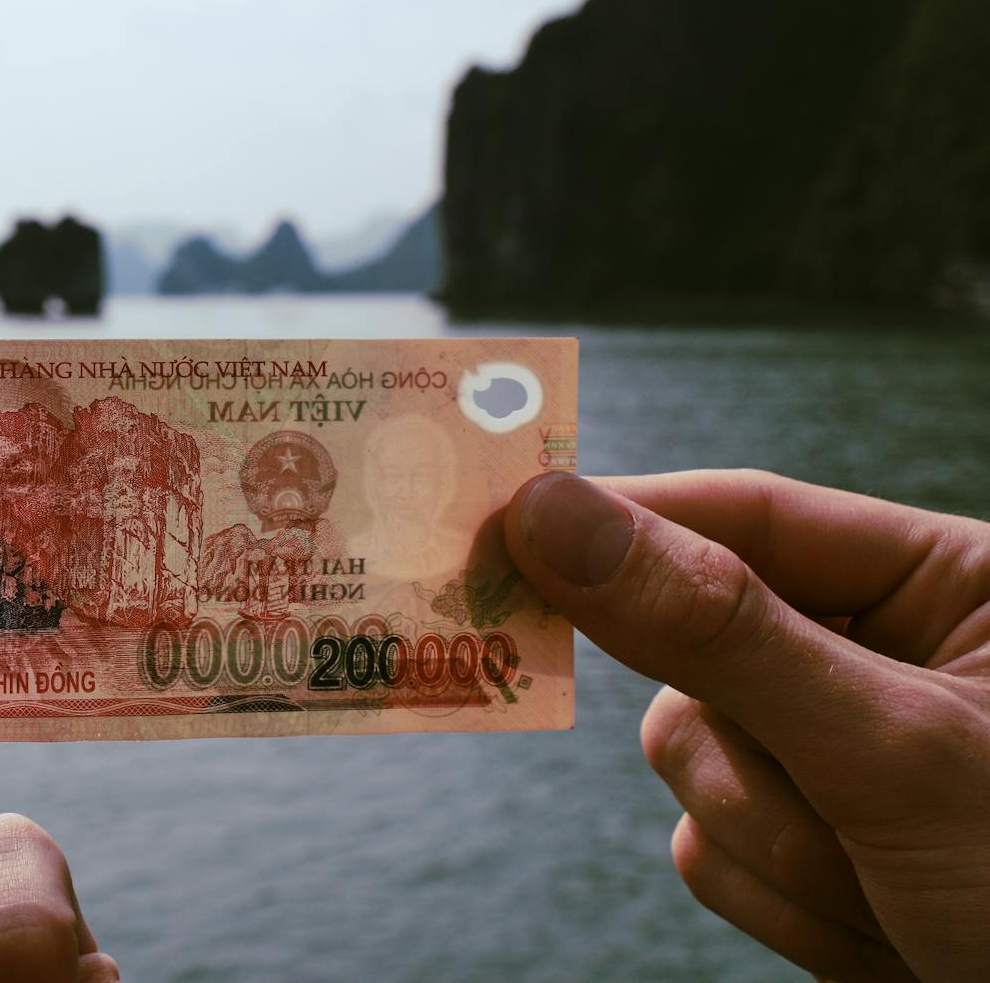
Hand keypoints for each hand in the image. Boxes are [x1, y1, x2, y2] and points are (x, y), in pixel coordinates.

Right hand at [503, 470, 989, 982]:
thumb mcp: (895, 751)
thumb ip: (715, 628)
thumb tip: (551, 516)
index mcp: (944, 585)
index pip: (744, 515)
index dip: (624, 521)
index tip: (504, 527)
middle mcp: (884, 658)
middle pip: (695, 655)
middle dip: (759, 760)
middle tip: (847, 814)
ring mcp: (840, 758)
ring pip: (687, 762)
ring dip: (783, 851)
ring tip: (905, 903)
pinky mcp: (811, 848)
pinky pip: (703, 852)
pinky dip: (784, 906)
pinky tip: (888, 934)